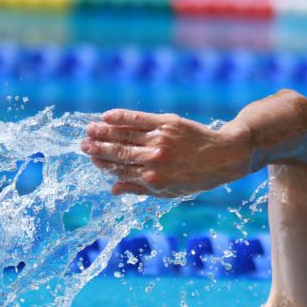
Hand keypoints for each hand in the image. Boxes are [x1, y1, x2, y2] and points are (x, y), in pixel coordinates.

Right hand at [81, 110, 251, 196]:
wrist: (223, 156)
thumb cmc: (196, 177)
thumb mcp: (170, 191)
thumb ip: (140, 189)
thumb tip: (112, 190)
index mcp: (154, 179)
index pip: (121, 170)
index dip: (104, 164)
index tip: (92, 158)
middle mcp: (155, 159)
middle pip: (119, 152)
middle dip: (98, 148)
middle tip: (83, 143)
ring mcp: (161, 140)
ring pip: (125, 135)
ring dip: (104, 131)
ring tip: (90, 129)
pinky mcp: (168, 123)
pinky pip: (139, 119)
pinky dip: (121, 117)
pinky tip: (107, 115)